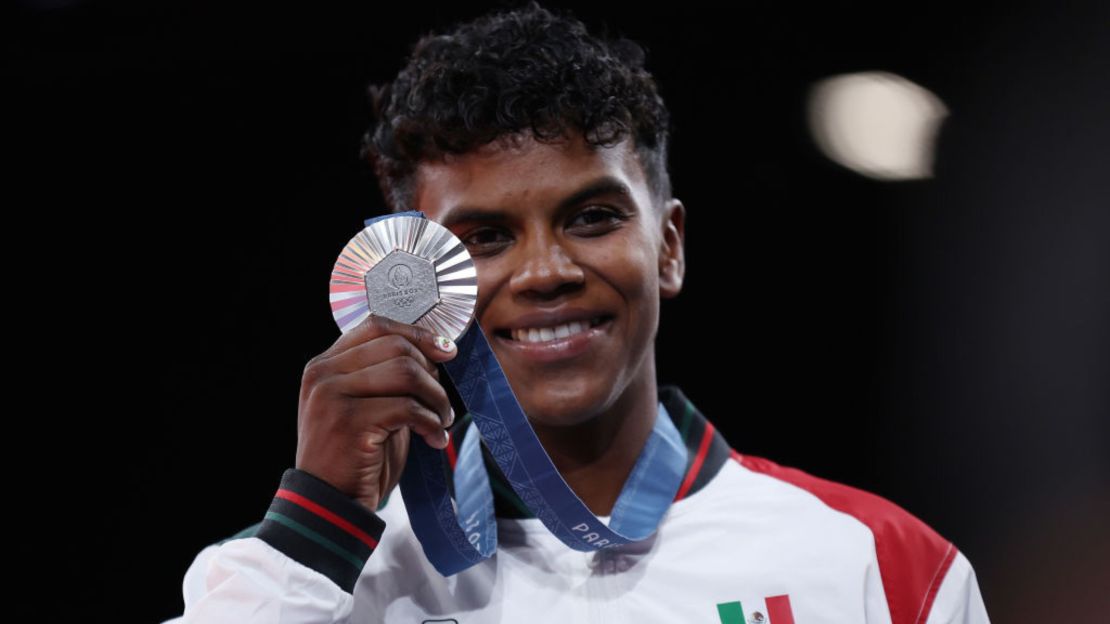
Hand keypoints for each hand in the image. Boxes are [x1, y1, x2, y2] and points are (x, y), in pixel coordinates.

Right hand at [295, 314, 457, 511]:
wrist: (329, 506)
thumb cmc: (355, 458)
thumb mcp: (366, 407)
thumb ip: (386, 377)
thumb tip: (436, 349)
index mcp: (324, 365)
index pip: (375, 325)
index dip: (417, 334)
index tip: (446, 351)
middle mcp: (323, 374)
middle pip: (397, 347)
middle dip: (431, 373)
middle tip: (441, 403)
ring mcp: (333, 396)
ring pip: (406, 373)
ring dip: (436, 397)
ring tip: (440, 421)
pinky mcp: (350, 421)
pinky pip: (408, 407)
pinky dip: (431, 422)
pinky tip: (434, 439)